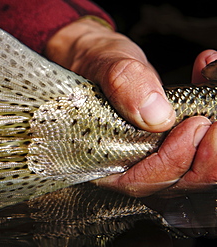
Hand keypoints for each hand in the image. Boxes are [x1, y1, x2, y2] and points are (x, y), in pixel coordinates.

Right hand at [45, 18, 216, 195]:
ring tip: (215, 106)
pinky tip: (206, 80)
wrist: (102, 60)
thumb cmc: (93, 65)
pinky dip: (211, 121)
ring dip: (212, 147)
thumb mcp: (105, 66)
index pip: (140, 180)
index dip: (171, 162)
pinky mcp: (168, 143)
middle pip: (172, 183)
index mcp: (101, 156)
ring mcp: (150, 156)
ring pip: (190, 172)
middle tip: (215, 126)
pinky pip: (197, 147)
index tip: (193, 126)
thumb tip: (156, 115)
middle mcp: (126, 163)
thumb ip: (123, 86)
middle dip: (203, 161)